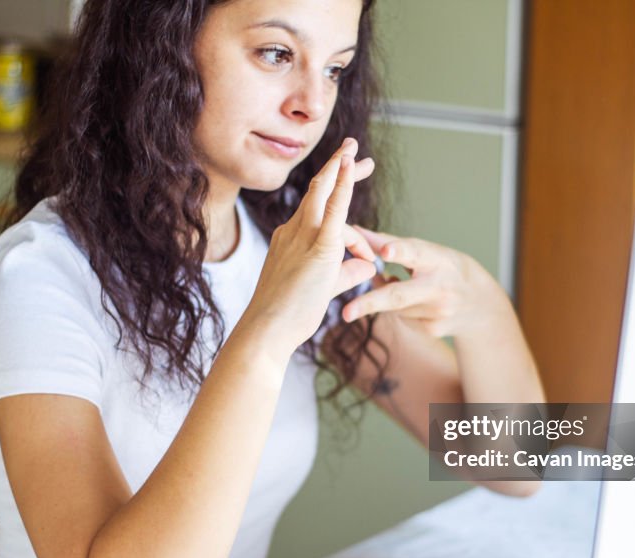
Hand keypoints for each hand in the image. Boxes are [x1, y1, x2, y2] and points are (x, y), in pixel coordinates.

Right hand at [240, 138, 377, 353]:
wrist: (267, 330)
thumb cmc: (288, 316)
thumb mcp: (324, 288)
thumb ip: (347, 273)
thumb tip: (368, 265)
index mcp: (289, 238)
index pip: (316, 209)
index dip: (334, 192)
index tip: (346, 177)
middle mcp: (292, 230)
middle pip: (317, 190)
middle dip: (338, 167)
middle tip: (355, 150)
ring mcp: (302, 236)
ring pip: (323, 193)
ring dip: (343, 170)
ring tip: (361, 158)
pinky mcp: (317, 248)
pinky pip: (334, 210)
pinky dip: (344, 186)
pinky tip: (351, 166)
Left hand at [341, 228, 509, 338]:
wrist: (481, 305)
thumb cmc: (446, 269)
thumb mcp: (428, 252)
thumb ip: (390, 243)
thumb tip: (353, 230)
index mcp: (439, 260)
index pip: (417, 253)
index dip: (400, 250)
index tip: (384, 252)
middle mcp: (440, 287)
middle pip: (399, 295)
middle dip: (370, 302)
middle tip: (345, 312)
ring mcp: (437, 312)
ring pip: (394, 307)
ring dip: (385, 298)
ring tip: (398, 283)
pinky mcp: (432, 329)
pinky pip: (402, 319)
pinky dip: (399, 310)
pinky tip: (416, 302)